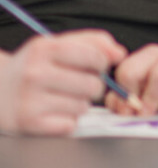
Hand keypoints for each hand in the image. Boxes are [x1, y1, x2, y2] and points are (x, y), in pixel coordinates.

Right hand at [0, 31, 126, 135]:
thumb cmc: (32, 66)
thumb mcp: (56, 44)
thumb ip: (92, 42)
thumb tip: (120, 53)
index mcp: (43, 49)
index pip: (94, 57)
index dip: (102, 63)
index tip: (96, 66)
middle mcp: (34, 74)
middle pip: (92, 85)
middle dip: (93, 86)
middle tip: (79, 84)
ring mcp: (29, 100)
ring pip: (83, 106)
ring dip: (80, 104)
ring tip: (63, 98)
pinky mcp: (27, 123)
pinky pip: (69, 125)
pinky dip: (67, 120)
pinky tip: (53, 112)